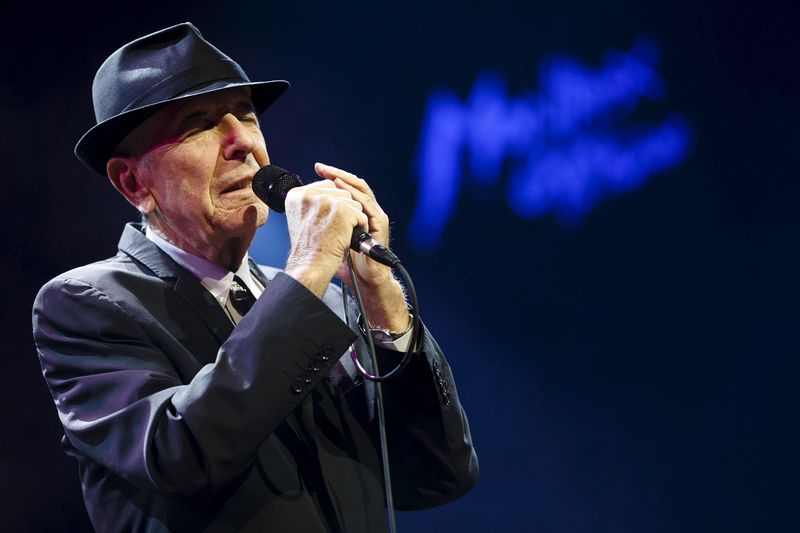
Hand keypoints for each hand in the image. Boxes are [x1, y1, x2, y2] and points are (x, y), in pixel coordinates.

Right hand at [283, 178, 367, 297]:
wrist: (310, 267)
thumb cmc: (309, 249)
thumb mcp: (304, 219)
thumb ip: (314, 203)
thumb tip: (332, 190)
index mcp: (297, 195)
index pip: (328, 186)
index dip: (335, 204)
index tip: (329, 221)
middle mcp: (309, 194)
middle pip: (342, 192)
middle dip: (344, 211)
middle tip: (333, 230)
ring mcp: (326, 200)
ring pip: (353, 202)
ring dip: (352, 220)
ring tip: (338, 235)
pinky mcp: (341, 209)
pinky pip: (360, 214)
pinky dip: (359, 228)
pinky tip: (347, 238)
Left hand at [314, 163, 410, 332]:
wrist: (364, 279)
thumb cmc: (347, 263)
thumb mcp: (329, 239)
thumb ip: (320, 225)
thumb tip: (299, 214)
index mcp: (357, 212)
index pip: (345, 188)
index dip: (331, 177)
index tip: (316, 170)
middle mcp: (368, 211)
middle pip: (353, 184)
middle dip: (336, 174)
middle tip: (320, 167)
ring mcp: (375, 216)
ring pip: (361, 190)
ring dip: (344, 180)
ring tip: (330, 175)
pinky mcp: (379, 224)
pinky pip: (367, 204)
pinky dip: (354, 195)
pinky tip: (341, 190)